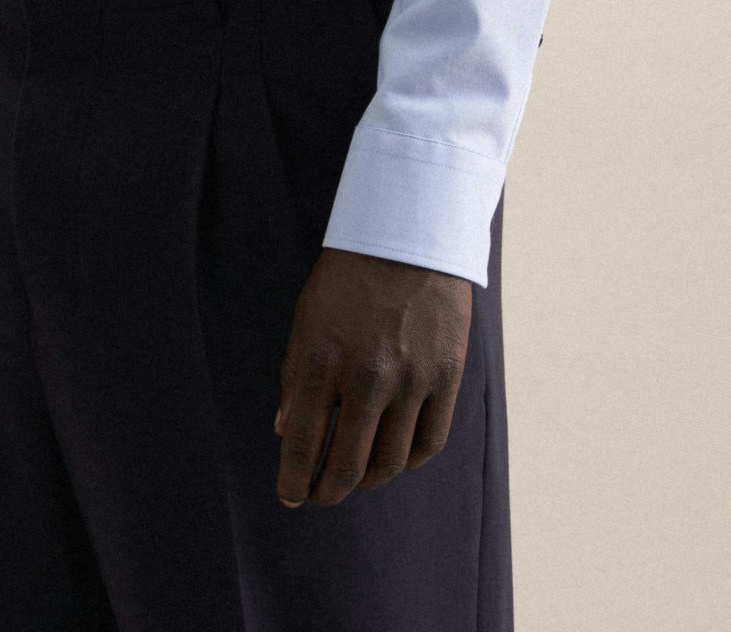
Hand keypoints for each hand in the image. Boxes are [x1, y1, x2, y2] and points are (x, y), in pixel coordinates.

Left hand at [273, 247, 470, 506]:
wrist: (409, 235)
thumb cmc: (347, 277)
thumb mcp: (306, 318)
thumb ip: (294, 377)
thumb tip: (284, 432)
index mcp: (321, 359)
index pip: (301, 443)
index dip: (293, 479)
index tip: (290, 494)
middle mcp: (366, 377)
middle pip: (346, 465)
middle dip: (327, 491)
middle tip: (320, 495)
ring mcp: (411, 380)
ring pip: (390, 462)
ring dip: (368, 480)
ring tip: (356, 476)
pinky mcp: (446, 377)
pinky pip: (429, 442)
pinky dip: (409, 460)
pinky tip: (395, 457)